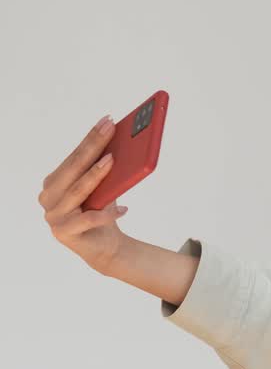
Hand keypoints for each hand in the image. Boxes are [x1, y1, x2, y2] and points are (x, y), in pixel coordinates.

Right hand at [39, 116, 131, 274]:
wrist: (104, 247)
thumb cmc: (102, 211)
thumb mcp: (104, 188)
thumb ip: (104, 170)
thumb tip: (121, 146)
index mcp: (54, 181)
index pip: (74, 156)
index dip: (91, 138)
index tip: (107, 121)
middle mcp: (48, 196)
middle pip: (74, 168)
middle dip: (93, 146)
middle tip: (110, 130)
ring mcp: (53, 215)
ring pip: (78, 191)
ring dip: (96, 175)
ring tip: (112, 161)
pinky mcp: (63, 233)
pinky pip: (88, 219)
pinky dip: (107, 214)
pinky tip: (124, 209)